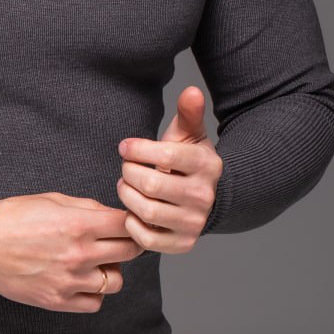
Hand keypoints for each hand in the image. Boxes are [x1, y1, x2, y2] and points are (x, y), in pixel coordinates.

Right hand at [0, 192, 144, 312]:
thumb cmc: (14, 217)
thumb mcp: (52, 199)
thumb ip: (87, 208)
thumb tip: (111, 215)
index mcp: (79, 224)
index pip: (126, 224)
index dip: (130, 221)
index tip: (126, 223)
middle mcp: (79, 253)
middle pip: (129, 251)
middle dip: (128, 243)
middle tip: (117, 241)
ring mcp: (70, 280)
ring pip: (116, 280)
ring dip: (110, 270)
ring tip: (95, 263)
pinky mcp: (58, 300)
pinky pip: (95, 302)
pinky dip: (93, 292)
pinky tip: (82, 280)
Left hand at [116, 86, 222, 254]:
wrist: (208, 197)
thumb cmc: (189, 161)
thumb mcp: (191, 134)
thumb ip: (189, 112)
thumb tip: (192, 90)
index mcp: (207, 165)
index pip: (166, 155)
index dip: (137, 149)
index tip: (125, 147)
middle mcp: (204, 196)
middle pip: (151, 183)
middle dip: (129, 172)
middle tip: (125, 168)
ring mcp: (194, 223)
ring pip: (147, 211)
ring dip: (127, 196)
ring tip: (126, 186)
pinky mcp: (181, 243)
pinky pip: (146, 238)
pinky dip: (132, 224)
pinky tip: (133, 211)